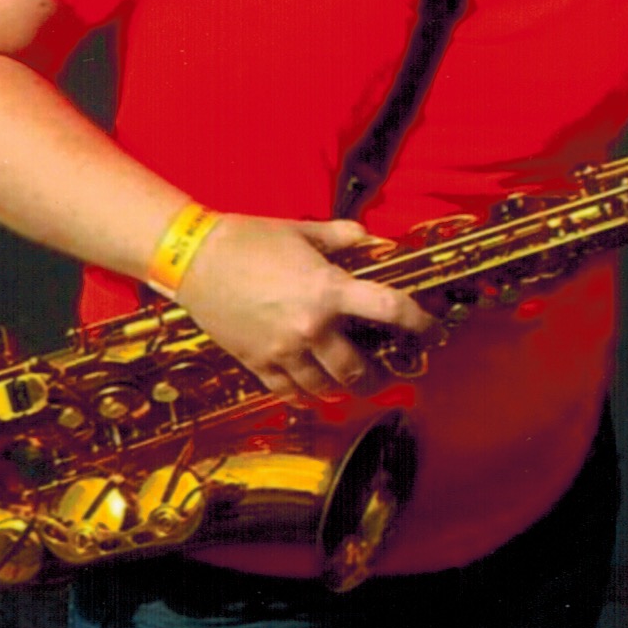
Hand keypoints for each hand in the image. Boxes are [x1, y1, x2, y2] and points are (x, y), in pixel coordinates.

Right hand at [174, 215, 433, 403]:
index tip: (434, 332)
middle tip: (391, 374)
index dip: (420, 323)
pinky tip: (316, 393)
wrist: (193, 258)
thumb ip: (346, 238)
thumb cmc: (251, 238)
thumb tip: (377, 242)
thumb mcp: (304, 232)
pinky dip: (307, 396)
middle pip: (359, 369)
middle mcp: (311, 327)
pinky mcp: (257, 363)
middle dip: (380, 376)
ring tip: (354, 386)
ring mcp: (283, 350)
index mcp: (329, 290)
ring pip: (326, 387)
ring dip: (345, 389)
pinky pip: (290, 392)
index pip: (391, 310)